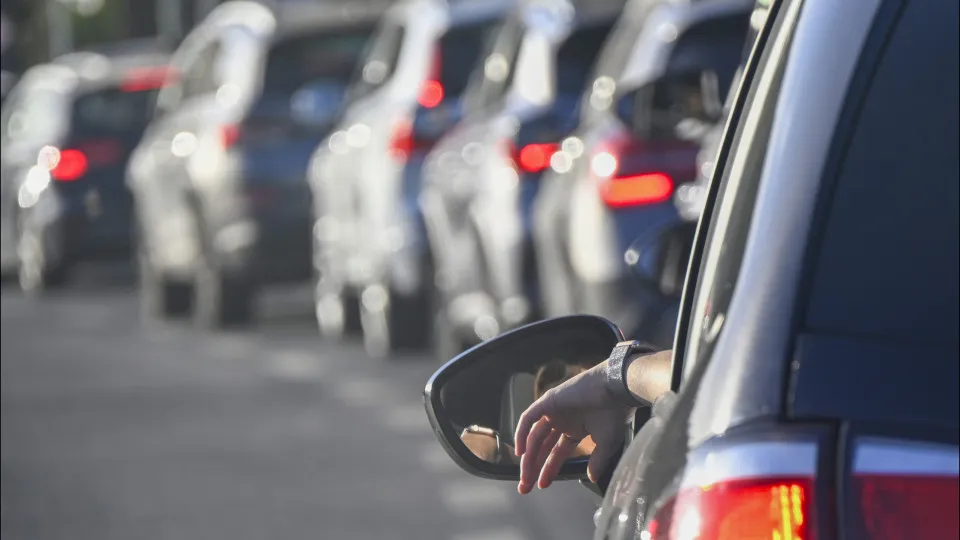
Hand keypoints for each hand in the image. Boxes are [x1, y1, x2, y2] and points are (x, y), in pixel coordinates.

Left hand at [513, 363, 631, 493]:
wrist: (616, 389)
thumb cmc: (615, 413)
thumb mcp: (607, 444)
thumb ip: (597, 461)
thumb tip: (591, 478)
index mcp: (575, 429)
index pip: (556, 453)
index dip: (549, 469)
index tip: (543, 486)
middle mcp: (562, 421)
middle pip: (541, 447)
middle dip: (533, 468)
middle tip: (526, 488)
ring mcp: (554, 411)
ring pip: (534, 436)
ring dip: (527, 456)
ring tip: (524, 477)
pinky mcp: (548, 401)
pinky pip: (529, 418)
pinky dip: (521, 433)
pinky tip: (520, 452)